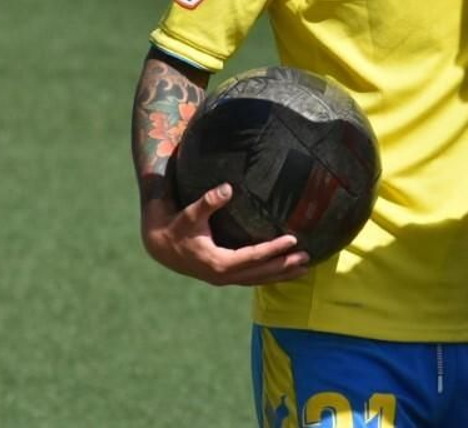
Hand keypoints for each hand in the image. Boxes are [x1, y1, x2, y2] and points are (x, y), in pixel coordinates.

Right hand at [141, 183, 310, 285]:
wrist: (160, 245)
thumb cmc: (177, 226)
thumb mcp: (191, 214)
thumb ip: (208, 202)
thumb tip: (227, 188)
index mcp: (217, 262)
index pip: (252, 257)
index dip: (273, 249)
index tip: (293, 240)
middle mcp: (222, 275)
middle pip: (259, 273)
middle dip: (283, 265)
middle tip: (307, 257)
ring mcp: (224, 278)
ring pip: (257, 279)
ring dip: (281, 274)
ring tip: (305, 269)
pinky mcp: (225, 276)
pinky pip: (252, 278)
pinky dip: (269, 276)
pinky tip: (285, 271)